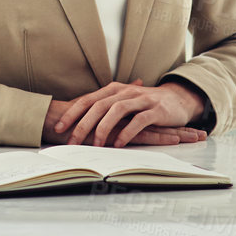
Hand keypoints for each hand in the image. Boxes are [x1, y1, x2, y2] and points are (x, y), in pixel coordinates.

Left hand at [44, 79, 209, 147]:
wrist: (177, 98)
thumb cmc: (144, 104)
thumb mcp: (121, 103)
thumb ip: (103, 110)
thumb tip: (77, 123)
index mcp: (112, 90)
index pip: (87, 100)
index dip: (71, 113)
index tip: (58, 128)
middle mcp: (124, 92)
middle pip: (98, 106)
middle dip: (83, 124)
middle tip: (71, 141)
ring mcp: (140, 99)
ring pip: (117, 110)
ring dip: (104, 128)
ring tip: (95, 144)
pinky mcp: (155, 110)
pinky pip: (139, 120)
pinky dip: (128, 132)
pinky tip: (119, 143)